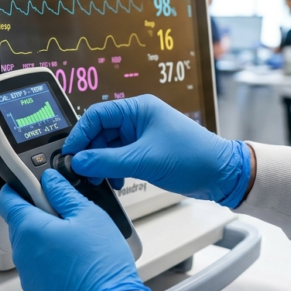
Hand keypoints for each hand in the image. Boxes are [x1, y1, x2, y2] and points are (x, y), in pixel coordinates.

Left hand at [0, 170, 149, 290]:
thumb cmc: (100, 265)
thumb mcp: (88, 215)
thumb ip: (63, 193)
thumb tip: (50, 180)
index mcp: (29, 229)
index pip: (7, 200)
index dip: (17, 187)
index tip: (30, 184)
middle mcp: (22, 254)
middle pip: (21, 224)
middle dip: (39, 215)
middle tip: (66, 214)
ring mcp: (28, 276)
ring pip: (31, 248)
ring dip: (46, 240)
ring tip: (77, 242)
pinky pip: (39, 270)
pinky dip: (51, 263)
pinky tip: (76, 264)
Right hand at [63, 95, 251, 207]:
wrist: (221, 174)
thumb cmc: (192, 158)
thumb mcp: (143, 160)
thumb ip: (106, 161)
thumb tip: (78, 162)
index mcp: (138, 108)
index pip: (96, 115)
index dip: (80, 134)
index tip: (69, 154)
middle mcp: (138, 118)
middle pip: (100, 131)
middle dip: (90, 152)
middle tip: (82, 171)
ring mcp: (142, 135)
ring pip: (108, 146)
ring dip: (101, 164)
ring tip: (99, 180)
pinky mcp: (146, 151)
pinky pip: (119, 157)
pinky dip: (113, 169)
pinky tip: (116, 182)